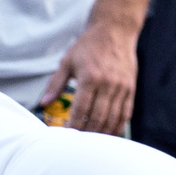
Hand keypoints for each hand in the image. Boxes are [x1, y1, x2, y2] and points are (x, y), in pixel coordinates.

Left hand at [38, 18, 139, 134]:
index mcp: (90, 77)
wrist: (115, 31)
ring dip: (102, 132)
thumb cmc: (89, 46)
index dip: (74, 125)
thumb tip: (44, 103)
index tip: (67, 136)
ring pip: (113, 118)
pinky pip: (125, 113)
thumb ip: (56, 83)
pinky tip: (110, 133)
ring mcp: (121, 87)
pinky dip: (118, 126)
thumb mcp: (68, 62)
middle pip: (97, 117)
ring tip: (93, 142)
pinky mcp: (130, 88)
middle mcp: (108, 84)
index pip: (81, 109)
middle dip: (87, 133)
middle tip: (79, 143)